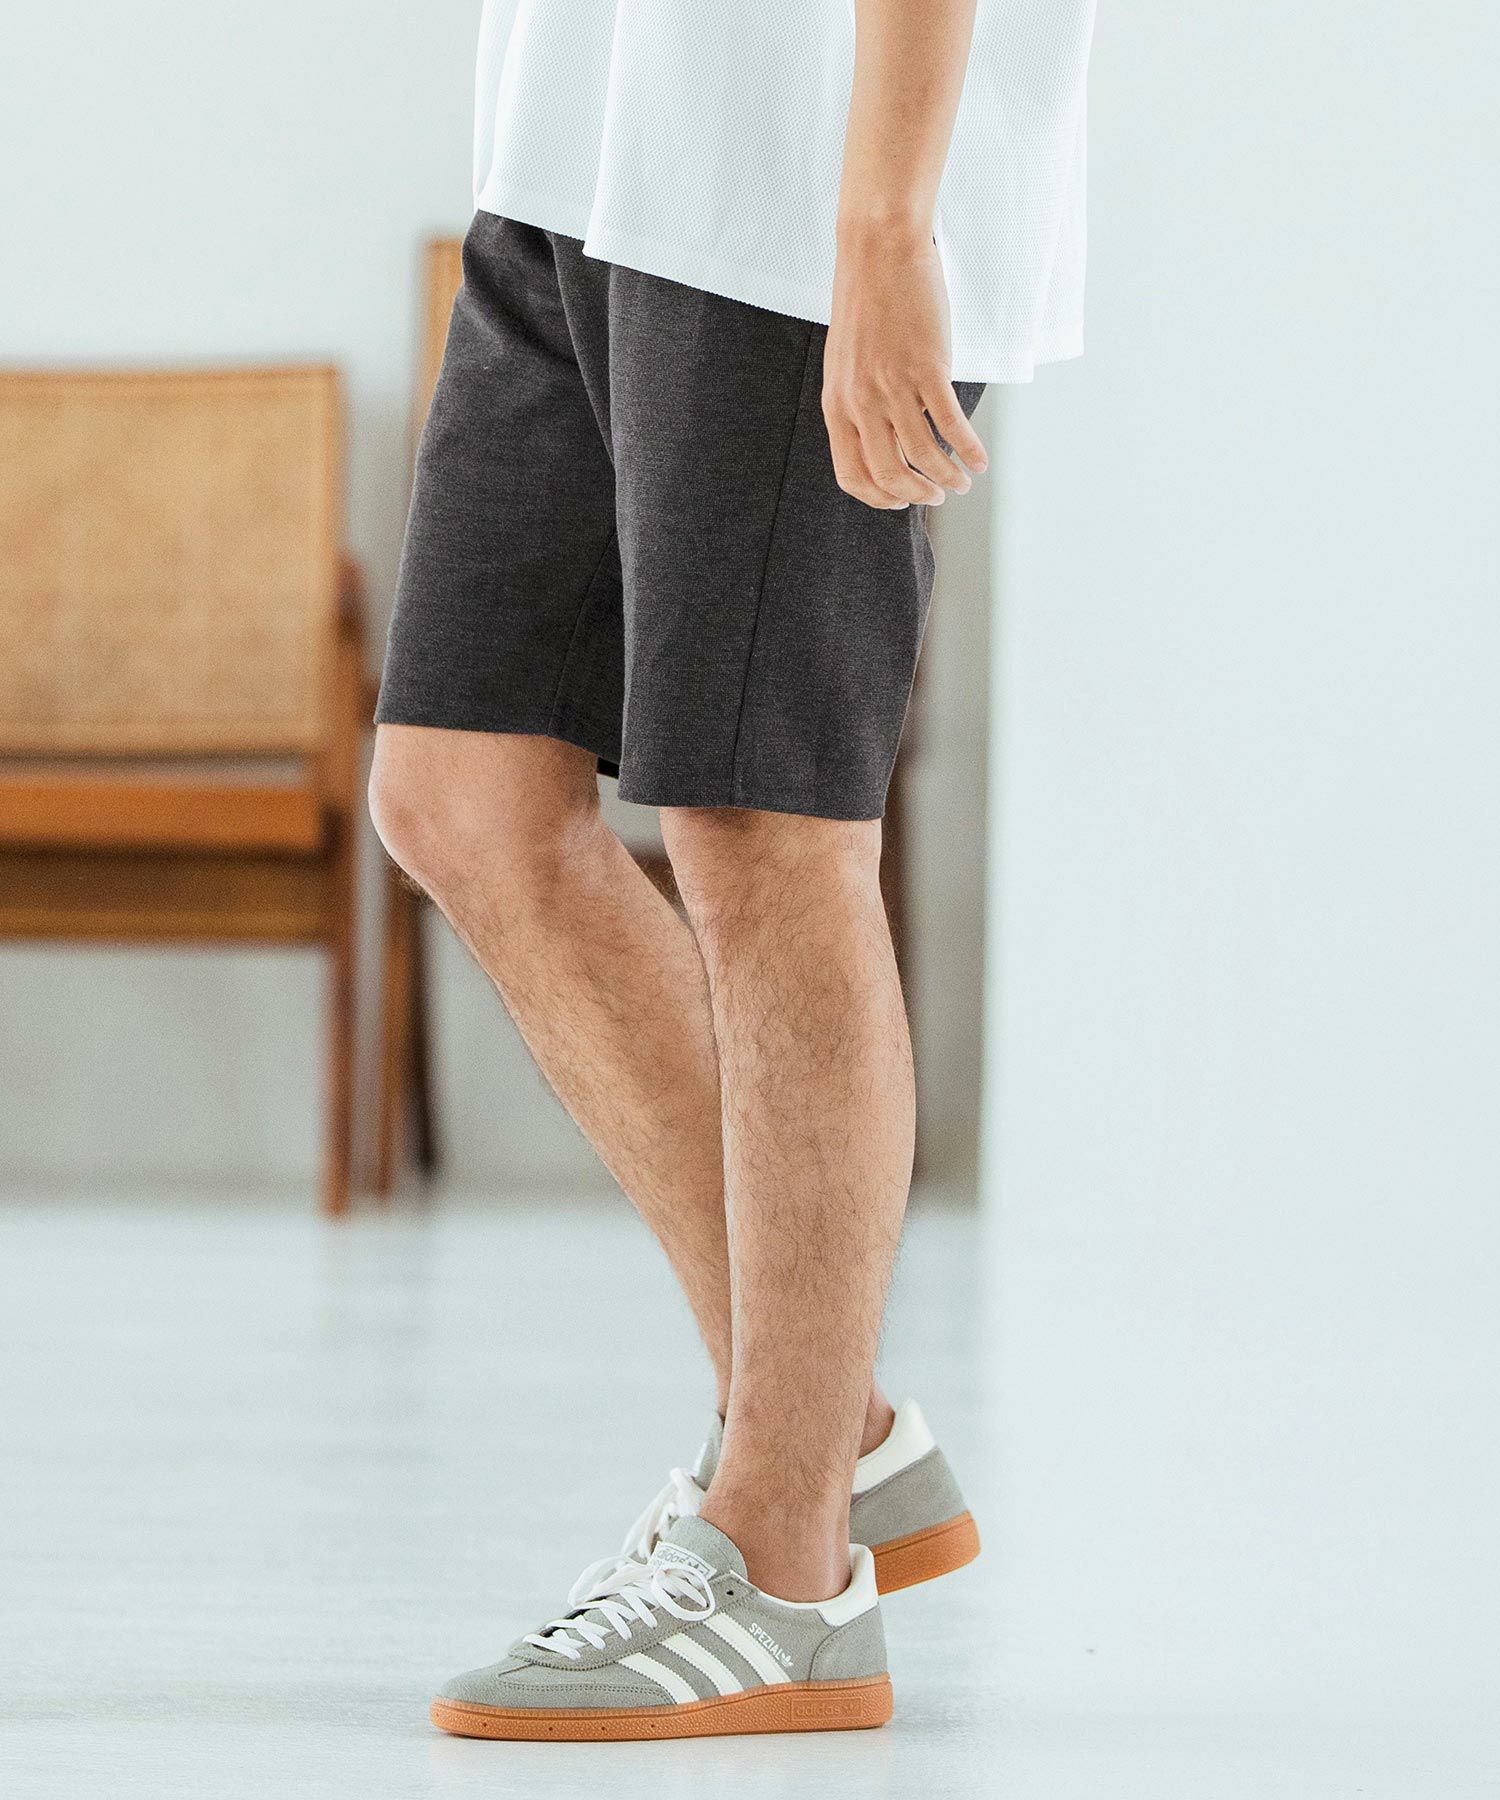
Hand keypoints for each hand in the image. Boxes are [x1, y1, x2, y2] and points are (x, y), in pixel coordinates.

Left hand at [822, 224, 987, 510]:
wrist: (879, 250)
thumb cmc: (867, 303)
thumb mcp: (847, 362)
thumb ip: (858, 401)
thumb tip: (885, 438)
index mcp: (837, 404)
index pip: (852, 475)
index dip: (879, 498)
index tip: (902, 500)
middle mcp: (861, 402)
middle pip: (890, 474)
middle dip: (918, 494)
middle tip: (938, 497)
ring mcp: (894, 386)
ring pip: (924, 455)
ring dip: (948, 477)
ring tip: (963, 481)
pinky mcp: (927, 367)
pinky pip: (951, 424)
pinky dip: (969, 450)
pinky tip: (979, 459)